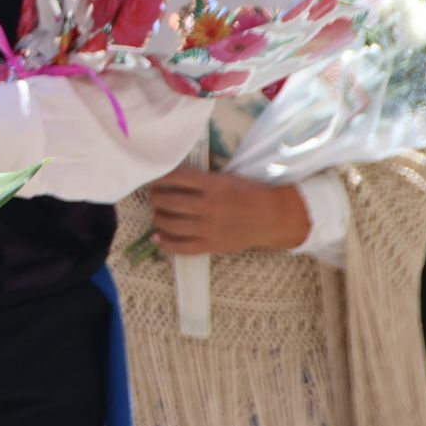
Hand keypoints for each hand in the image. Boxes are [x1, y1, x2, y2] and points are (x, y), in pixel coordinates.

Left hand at [148, 165, 309, 255]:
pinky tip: (157, 237)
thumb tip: (167, 178)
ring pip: (171, 224)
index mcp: (212, 185)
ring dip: (158, 218)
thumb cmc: (246, 193)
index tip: (153, 178)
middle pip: (168, 202)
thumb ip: (198, 180)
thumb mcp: (224, 178)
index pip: (175, 177)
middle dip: (155, 198)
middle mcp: (209, 206)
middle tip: (154, 196)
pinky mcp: (212, 246)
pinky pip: (182, 247)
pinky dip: (165, 243)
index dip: (158, 178)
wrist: (272, 217)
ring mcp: (209, 228)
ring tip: (158, 214)